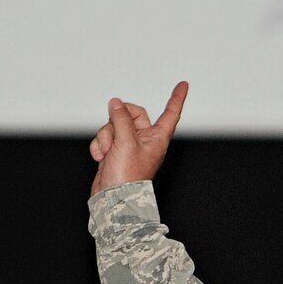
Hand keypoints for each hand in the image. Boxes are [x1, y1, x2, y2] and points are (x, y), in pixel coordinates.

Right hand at [89, 81, 188, 195]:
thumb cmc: (127, 177)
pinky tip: (101, 157)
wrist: (113, 198)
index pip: (170, 113)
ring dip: (106, 137)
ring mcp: (128, 146)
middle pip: (132, 114)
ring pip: (114, 125)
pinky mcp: (114, 152)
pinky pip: (104, 138)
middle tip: (114, 130)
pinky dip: (99, 146)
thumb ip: (121, 118)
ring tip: (107, 152)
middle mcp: (144, 140)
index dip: (176, 98)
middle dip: (118, 121)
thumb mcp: (126, 141)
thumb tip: (116, 104)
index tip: (183, 85)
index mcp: (157, 138)